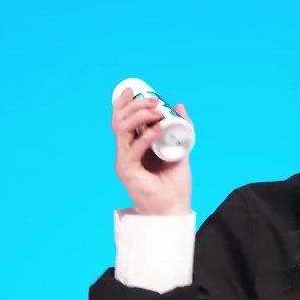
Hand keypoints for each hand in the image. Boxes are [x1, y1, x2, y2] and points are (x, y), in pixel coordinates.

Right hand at [111, 86, 192, 214]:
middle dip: (135, 106)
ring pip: (121, 131)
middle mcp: (125, 152)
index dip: (123, 103)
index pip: (121, 120)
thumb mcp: (181, 150)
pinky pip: (132, 150)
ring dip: (139, 116)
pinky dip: (145, 136)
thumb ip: (180, 130)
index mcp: (134, 147)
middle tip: (155, 100)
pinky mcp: (127, 172)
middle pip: (119, 121)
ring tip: (157, 111)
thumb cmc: (175, 185)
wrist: (174, 210)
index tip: (134, 90)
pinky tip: (158, 128)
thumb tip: (178, 106)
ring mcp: (124, 161)